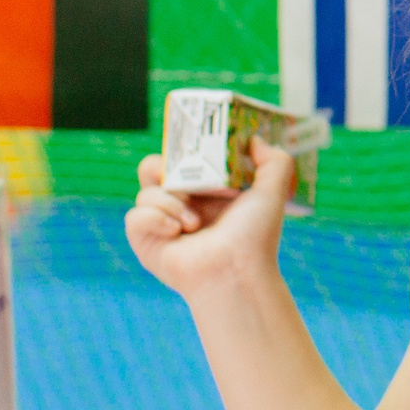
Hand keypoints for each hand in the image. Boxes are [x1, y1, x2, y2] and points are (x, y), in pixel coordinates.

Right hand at [124, 137, 296, 302]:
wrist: (236, 270)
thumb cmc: (255, 235)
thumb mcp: (272, 190)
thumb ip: (274, 159)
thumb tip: (255, 139)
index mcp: (205, 190)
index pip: (181, 159)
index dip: (184, 151)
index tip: (194, 151)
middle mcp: (181, 204)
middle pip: (152, 169)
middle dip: (163, 167)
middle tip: (183, 179)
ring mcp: (162, 223)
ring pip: (145, 191)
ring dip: (169, 201)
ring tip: (194, 222)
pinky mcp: (146, 241)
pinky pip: (135, 216)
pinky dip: (154, 219)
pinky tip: (176, 231)